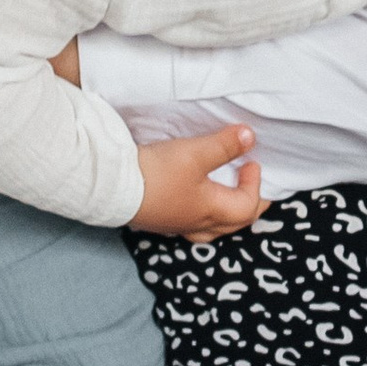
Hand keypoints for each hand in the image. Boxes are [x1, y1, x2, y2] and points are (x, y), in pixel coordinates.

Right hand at [132, 123, 263, 241]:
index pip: (247, 207)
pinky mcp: (158, 220)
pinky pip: (190, 224)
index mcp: (210, 211)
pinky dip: (203, 213)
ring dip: (225, 214)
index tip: (250, 162)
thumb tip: (249, 137)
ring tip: (226, 196)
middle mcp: (195, 224)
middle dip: (248, 206)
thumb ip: (225, 145)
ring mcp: (175, 225)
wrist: (111, 186)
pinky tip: (194, 200)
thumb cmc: (157, 173)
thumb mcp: (195, 153)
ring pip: (211, 228)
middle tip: (252, 186)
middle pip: (233, 225)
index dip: (256, 185)